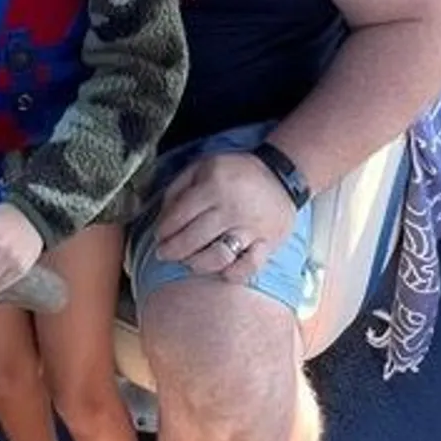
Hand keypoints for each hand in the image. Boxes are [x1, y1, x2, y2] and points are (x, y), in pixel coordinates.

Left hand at [153, 150, 295, 285]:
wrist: (281, 176)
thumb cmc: (235, 173)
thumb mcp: (202, 166)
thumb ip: (178, 188)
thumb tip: (162, 218)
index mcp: (213, 186)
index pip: (178, 216)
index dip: (163, 230)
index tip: (159, 237)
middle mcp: (231, 208)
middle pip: (193, 239)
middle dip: (172, 251)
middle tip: (164, 254)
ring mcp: (251, 228)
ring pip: (217, 257)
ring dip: (197, 264)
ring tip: (190, 262)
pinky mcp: (267, 243)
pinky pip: (248, 267)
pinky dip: (232, 273)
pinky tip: (222, 270)